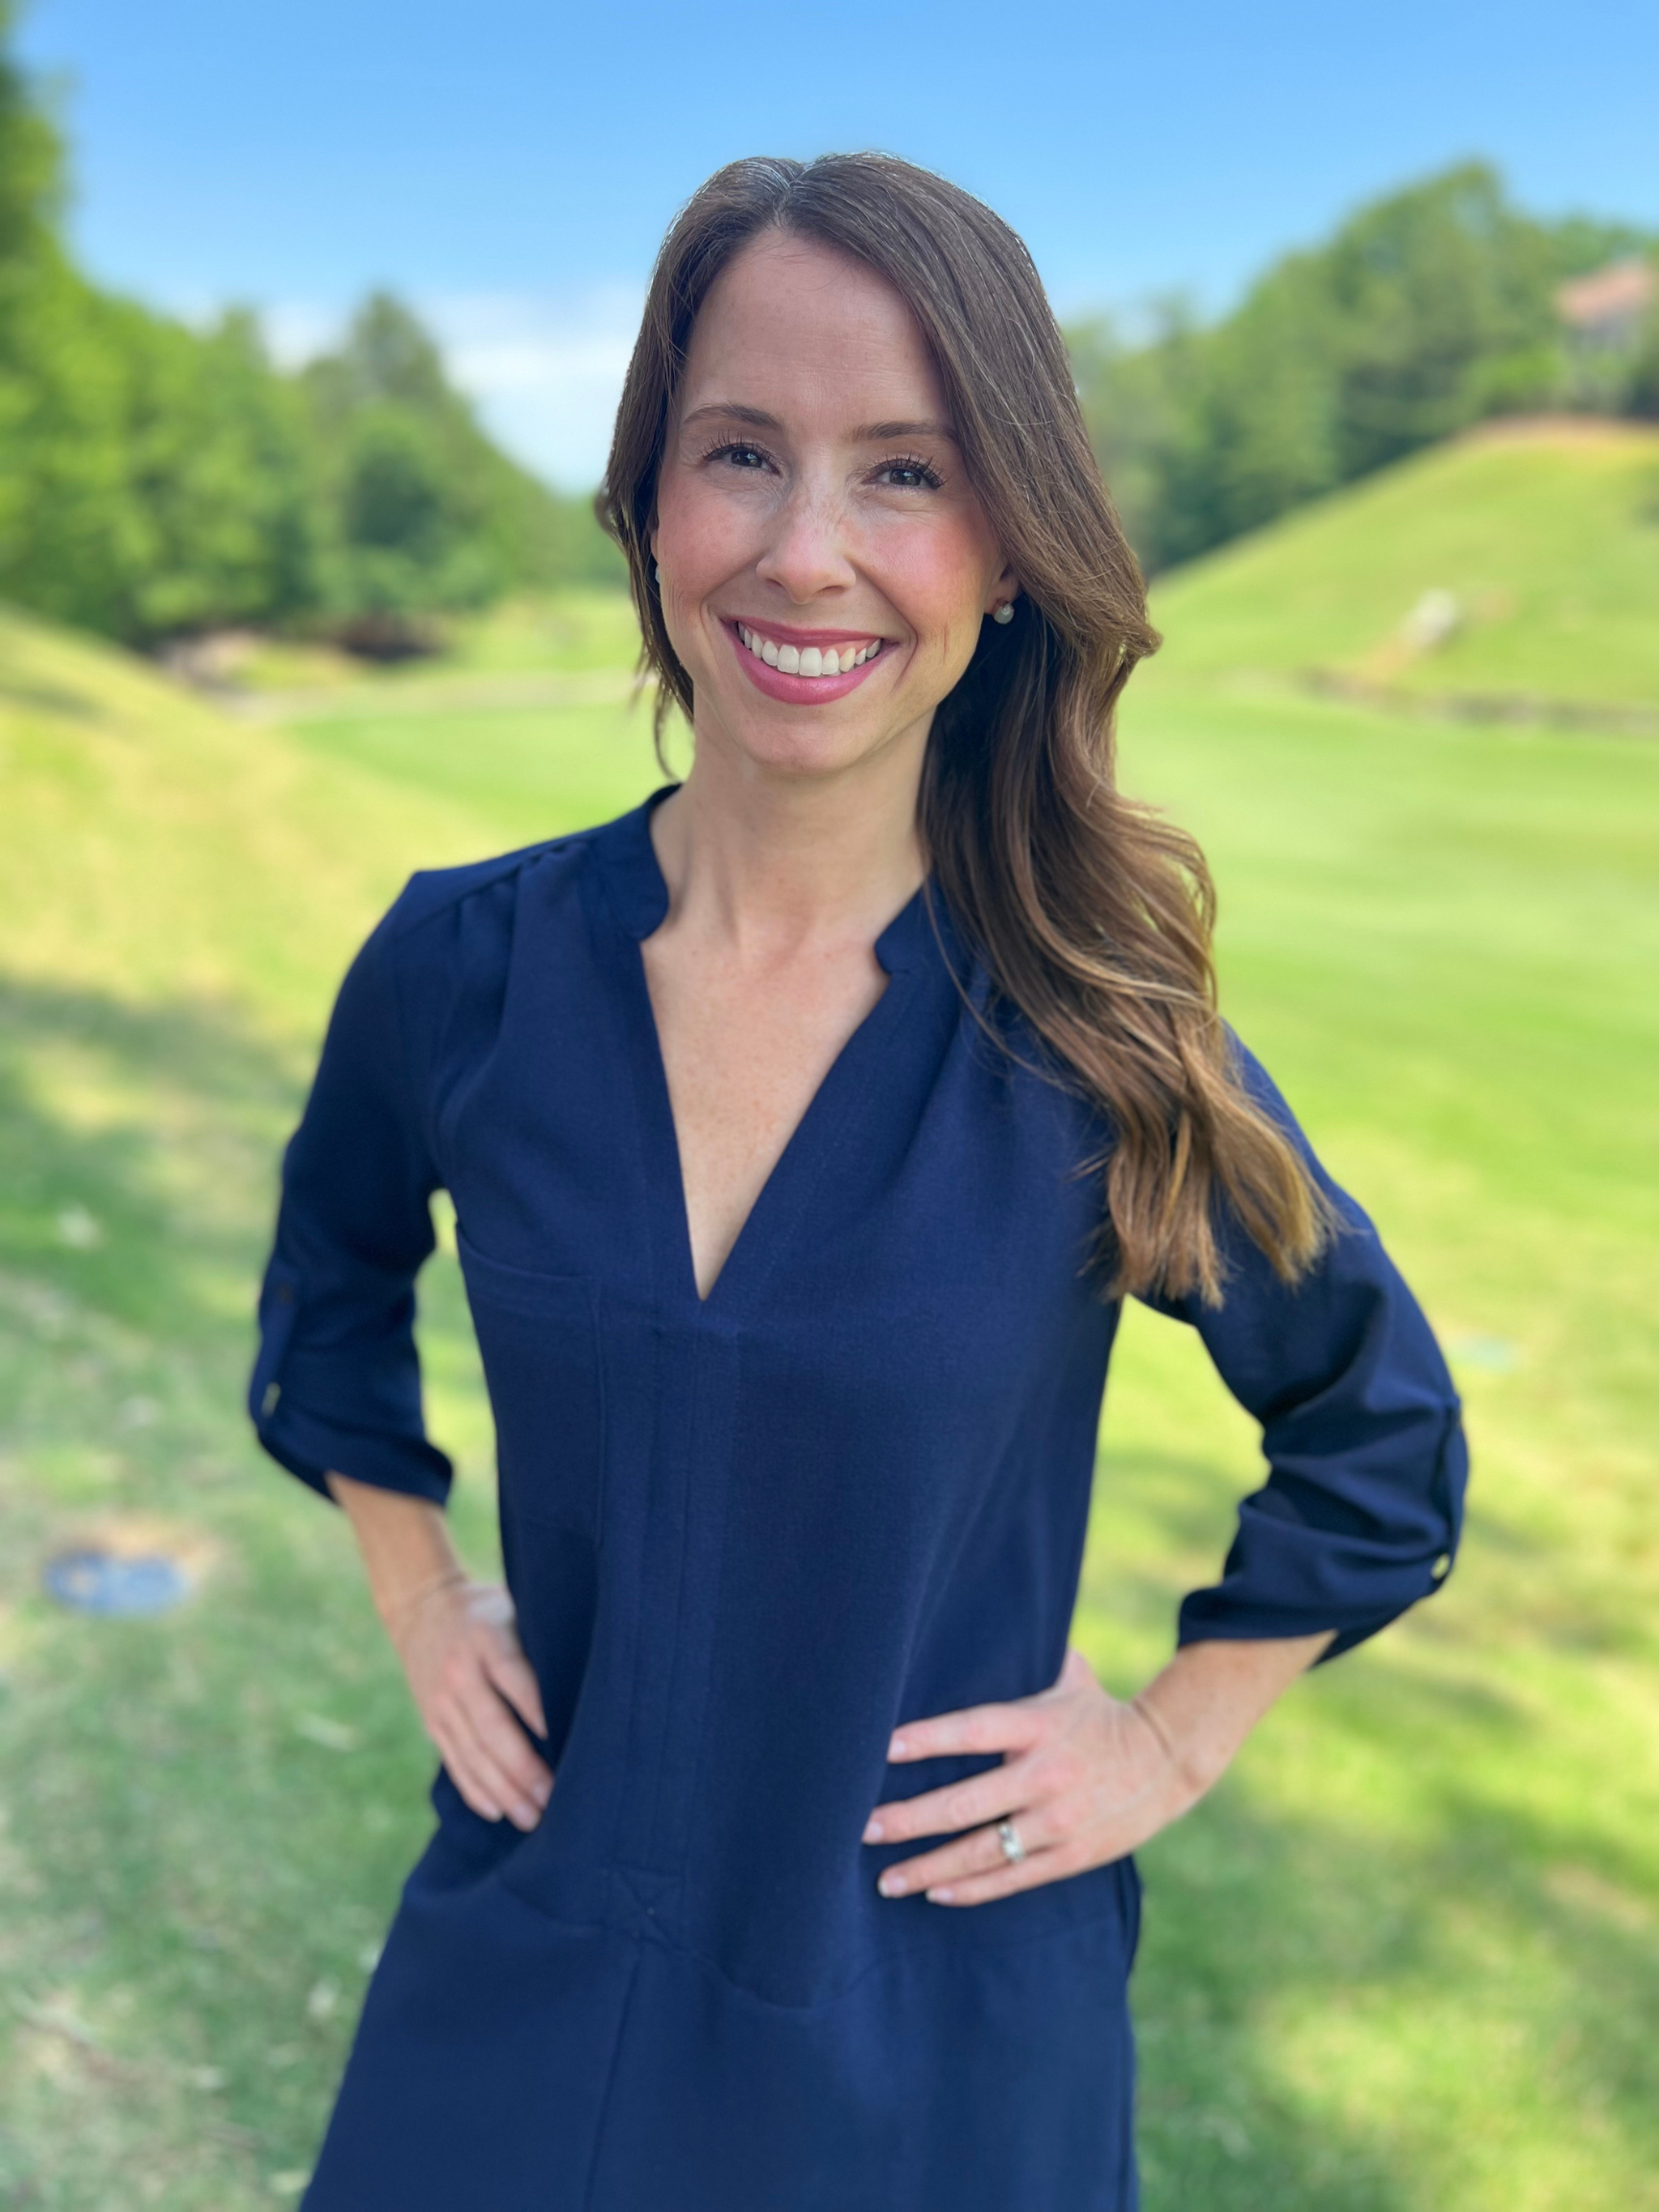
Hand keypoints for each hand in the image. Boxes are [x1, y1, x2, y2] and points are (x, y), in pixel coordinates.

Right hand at [387, 1575, 552, 1831]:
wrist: (421, 1607)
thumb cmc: (489, 1611)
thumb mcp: (513, 1607)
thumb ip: (538, 1640)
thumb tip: (591, 1678)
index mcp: (487, 1638)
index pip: (513, 1677)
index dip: (536, 1710)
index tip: (564, 1742)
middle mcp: (460, 1671)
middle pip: (492, 1727)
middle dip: (522, 1768)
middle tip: (552, 1799)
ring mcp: (441, 1700)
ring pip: (472, 1752)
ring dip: (502, 1789)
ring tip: (531, 1817)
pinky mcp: (431, 1720)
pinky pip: (453, 1760)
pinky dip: (475, 1789)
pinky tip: (497, 1810)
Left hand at [860, 1644, 1203, 1906]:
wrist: (1167, 1760)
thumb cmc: (1097, 1713)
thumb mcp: (1067, 1676)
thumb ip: (1024, 1657)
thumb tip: (968, 1624)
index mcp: (1039, 1726)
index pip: (973, 1731)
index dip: (926, 1740)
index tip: (880, 1750)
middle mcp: (1046, 1775)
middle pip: (965, 1804)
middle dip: (909, 1819)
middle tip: (861, 1827)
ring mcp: (1058, 1821)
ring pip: (982, 1851)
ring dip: (929, 1867)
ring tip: (886, 1878)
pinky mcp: (1072, 1856)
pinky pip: (1012, 1878)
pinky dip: (970, 1889)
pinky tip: (933, 1892)